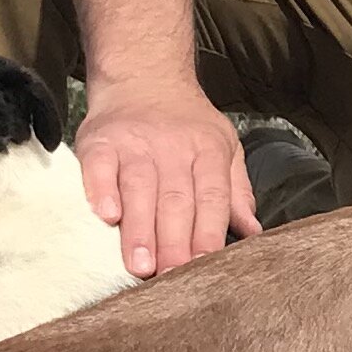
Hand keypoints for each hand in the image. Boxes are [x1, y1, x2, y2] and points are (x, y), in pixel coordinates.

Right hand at [75, 82, 261, 280]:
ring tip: (140, 264)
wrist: (143, 75)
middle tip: (168, 277)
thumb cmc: (186, 122)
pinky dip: (101, 190)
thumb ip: (235, 191)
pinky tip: (106, 216)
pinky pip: (99, 167)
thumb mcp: (223, 147)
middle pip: (175, 199)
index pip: (211, 197)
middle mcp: (173, 147)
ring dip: (139, 229)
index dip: (208, 232)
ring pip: (139, 188)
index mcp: (208, 151)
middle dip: (173, 241)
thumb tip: (252, 232)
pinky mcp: (100, 140)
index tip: (203, 267)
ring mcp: (135, 143)